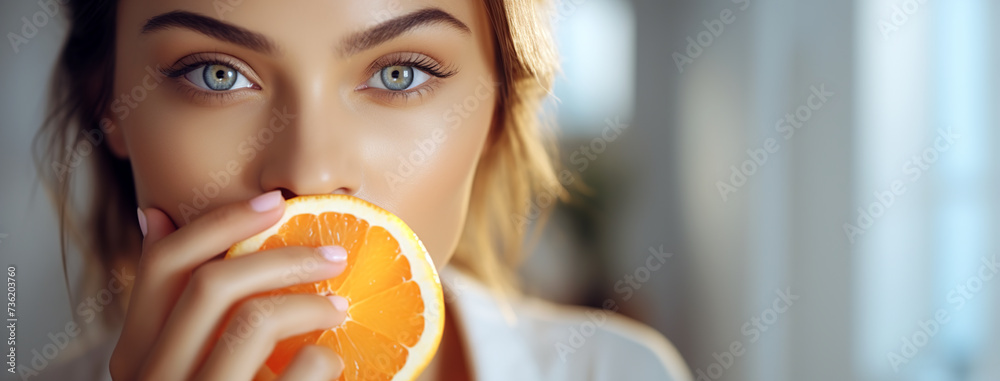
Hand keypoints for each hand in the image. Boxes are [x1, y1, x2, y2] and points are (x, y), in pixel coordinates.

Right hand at [109, 191, 348, 379]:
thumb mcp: (182, 359)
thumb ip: (176, 305)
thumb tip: (153, 216)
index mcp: (136, 358)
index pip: (164, 266)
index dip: (220, 223)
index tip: (273, 203)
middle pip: (213, 284)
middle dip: (284, 254)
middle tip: (335, 252)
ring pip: (254, 321)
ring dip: (311, 302)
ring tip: (342, 307)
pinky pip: (302, 370)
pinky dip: (327, 358)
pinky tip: (332, 365)